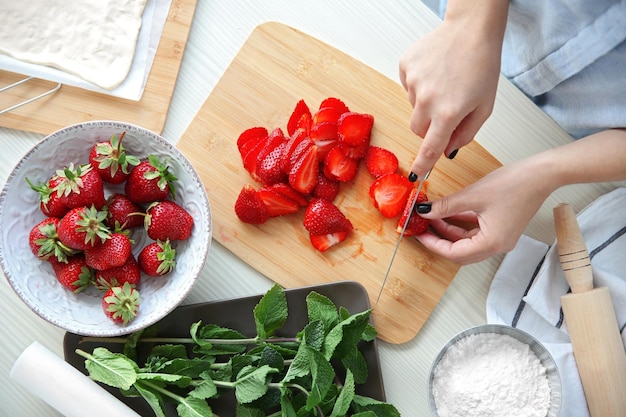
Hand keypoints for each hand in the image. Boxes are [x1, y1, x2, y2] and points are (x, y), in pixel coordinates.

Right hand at [399, 2, 507, 178]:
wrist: (471, 29)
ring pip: (414, 107)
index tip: (414, 176)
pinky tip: (436, 71)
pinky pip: (408, 87)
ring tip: (445, 82)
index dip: (422, 165)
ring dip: (426, 103)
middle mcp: (427, 99)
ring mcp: (413, 82)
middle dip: (430, 127)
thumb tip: (447, 152)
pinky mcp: (405, 67)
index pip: (430, 148)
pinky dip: (420, 84)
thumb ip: (466, 134)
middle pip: (417, 129)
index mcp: (449, 112)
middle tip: (447, 110)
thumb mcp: (484, 106)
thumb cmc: (483, 65)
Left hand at [414, 161, 552, 263]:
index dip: (433, 245)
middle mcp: (497, 246)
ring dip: (449, 232)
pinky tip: (448, 213)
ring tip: (431, 218)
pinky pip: (475, 232)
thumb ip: (446, 206)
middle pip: (460, 253)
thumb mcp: (473, 195)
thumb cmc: (516, 184)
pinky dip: (460, 225)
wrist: (542, 173)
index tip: (418, 234)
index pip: (454, 253)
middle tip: (422, 230)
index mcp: (492, 243)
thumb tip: (425, 211)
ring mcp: (500, 238)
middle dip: (439, 241)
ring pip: (467, 243)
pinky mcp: (501, 228)